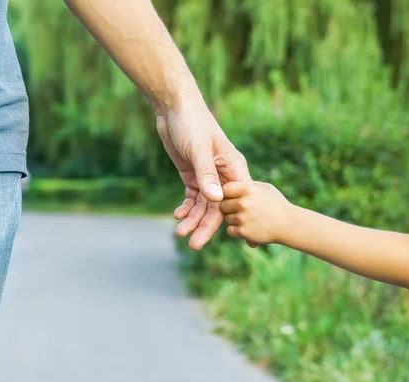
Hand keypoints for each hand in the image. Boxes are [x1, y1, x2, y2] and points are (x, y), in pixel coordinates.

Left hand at [156, 101, 250, 249]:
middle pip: (217, 207)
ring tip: (180, 234)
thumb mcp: (199, 149)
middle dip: (206, 226)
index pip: (234, 199)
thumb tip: (216, 200)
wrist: (174, 108)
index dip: (231, 220)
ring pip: (204, 205)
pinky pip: (192, 197)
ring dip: (193, 219)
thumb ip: (207, 174)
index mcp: (233, 167)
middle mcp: (223, 175)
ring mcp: (207, 176)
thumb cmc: (192, 123)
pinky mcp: (193, 175)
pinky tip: (177, 216)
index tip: (229, 239)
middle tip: (194, 245)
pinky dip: (186, 208)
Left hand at [220, 181, 291, 244]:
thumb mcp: (266, 189)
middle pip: (223, 204)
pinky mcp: (243, 232)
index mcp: (248, 190)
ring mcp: (242, 218)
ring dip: (234, 220)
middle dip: (229, 207)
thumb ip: (249, 185)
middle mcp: (243, 203)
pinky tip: (248, 228)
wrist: (289, 225)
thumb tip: (231, 184)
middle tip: (240, 210)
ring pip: (227, 218)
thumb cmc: (278, 205)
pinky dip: (236, 231)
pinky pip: (230, 230)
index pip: (225, 189)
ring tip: (249, 219)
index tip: (233, 198)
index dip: (228, 194)